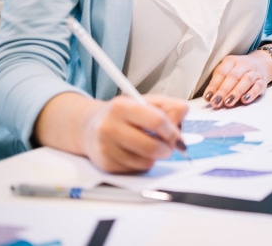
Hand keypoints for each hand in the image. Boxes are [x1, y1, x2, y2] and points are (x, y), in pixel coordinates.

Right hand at [36, 92, 187, 173]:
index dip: (172, 131)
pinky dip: (143, 163)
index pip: (156, 121)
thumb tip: (181, 125)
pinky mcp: (105, 164)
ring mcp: (105, 147)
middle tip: (170, 147)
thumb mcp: (145, 102)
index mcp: (121, 106)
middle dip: (167, 149)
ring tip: (151, 146)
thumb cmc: (123, 114)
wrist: (89, 126)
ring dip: (155, 157)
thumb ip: (169, 107)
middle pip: (151, 146)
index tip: (178, 137)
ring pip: (145, 161)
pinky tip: (136, 153)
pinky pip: (136, 169)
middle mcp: (109, 126)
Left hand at [202, 51, 271, 108]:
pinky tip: (244, 100)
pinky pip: (258, 87)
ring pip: (246, 81)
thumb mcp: (227, 71)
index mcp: (231, 61)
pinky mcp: (262, 81)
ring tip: (228, 102)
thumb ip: (218, 83)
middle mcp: (243, 65)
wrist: (261, 64)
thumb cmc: (239, 71)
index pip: (221, 72)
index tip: (208, 97)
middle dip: (223, 91)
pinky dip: (251, 94)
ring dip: (236, 92)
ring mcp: (254, 73)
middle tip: (216, 102)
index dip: (214, 85)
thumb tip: (209, 97)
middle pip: (233, 77)